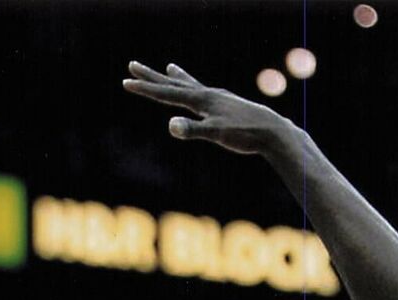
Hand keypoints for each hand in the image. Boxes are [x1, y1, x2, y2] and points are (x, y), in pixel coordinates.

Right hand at [122, 61, 292, 154]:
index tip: (125, 82)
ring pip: (191, 86)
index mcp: (201, 100)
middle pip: (173, 84)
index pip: (166, 94)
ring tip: (169, 67)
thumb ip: (192, 130)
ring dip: (177, 77)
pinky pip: (206, 94)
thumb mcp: (215, 134)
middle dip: (152, 77)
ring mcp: (218, 99)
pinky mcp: (227, 106)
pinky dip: (197, 90)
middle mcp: (208, 94)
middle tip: (132, 65)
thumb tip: (172, 126)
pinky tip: (201, 93)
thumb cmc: (244, 134)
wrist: (272, 130)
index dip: (145, 89)